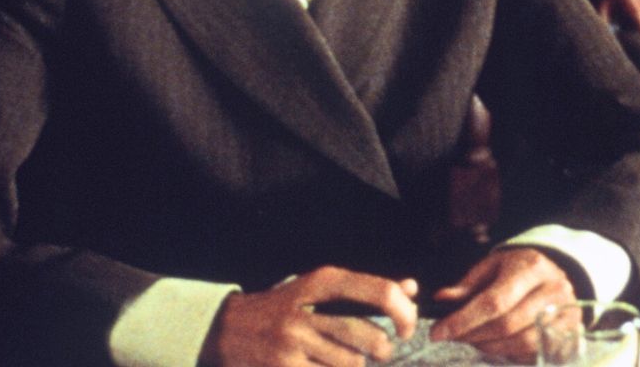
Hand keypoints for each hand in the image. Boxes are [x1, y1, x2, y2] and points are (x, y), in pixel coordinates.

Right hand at [205, 267, 417, 366]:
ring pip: (352, 363)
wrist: (226, 330)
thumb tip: (413, 288)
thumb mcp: (319, 289)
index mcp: (320, 281)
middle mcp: (307, 309)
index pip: (379, 292)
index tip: (407, 328)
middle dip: (383, 348)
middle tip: (381, 350)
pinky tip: (324, 366)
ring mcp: (293, 342)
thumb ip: (366, 289)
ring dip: (356, 366)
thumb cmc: (284, 308)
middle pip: (369, 335)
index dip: (404, 313)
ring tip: (342, 358)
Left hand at [430, 247, 576, 359]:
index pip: (493, 301)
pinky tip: (497, 344)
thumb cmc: (520, 269)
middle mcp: (553, 290)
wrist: (558, 273)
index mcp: (531, 268)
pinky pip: (533, 353)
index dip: (463, 320)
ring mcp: (565, 313)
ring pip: (520, 343)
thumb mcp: (493, 266)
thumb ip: (468, 285)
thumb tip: (442, 299)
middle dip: (473, 336)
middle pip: (506, 325)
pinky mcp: (569, 333)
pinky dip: (509, 353)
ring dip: (489, 347)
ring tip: (473, 339)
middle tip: (453, 337)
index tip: (438, 332)